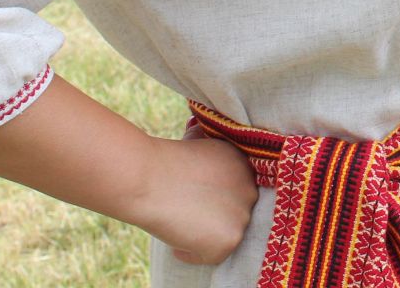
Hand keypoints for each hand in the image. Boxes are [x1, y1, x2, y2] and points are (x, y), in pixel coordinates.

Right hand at [135, 136, 258, 264]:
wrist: (148, 179)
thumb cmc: (164, 160)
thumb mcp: (198, 143)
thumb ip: (210, 156)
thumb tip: (201, 147)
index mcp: (244, 165)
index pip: (236, 191)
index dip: (216, 198)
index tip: (196, 201)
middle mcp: (250, 189)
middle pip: (234, 213)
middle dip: (214, 215)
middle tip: (188, 215)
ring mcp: (242, 216)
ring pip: (225, 234)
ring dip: (205, 234)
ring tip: (179, 227)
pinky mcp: (230, 239)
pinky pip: (212, 256)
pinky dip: (191, 254)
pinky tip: (175, 244)